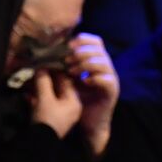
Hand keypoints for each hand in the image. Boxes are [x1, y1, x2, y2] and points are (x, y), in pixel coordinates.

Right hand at [29, 68, 82, 137]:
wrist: (38, 145)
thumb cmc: (46, 119)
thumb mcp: (44, 98)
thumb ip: (43, 81)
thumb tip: (41, 68)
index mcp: (73, 101)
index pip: (67, 80)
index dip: (56, 70)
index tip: (46, 62)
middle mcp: (69, 107)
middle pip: (57, 88)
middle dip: (45, 79)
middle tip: (35, 70)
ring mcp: (59, 114)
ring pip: (49, 96)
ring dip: (38, 88)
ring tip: (28, 80)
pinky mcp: (49, 120)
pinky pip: (43, 105)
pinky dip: (35, 99)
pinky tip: (26, 94)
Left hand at [66, 34, 117, 157]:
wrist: (89, 122)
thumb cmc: (78, 99)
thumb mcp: (69, 80)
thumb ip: (64, 67)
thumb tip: (49, 55)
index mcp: (97, 60)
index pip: (95, 40)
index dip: (82, 40)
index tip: (67, 46)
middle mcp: (106, 66)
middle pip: (98, 49)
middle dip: (80, 53)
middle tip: (66, 62)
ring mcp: (111, 78)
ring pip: (103, 62)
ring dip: (85, 64)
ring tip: (72, 72)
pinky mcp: (112, 91)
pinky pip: (107, 80)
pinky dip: (94, 79)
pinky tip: (84, 82)